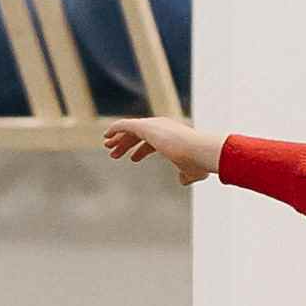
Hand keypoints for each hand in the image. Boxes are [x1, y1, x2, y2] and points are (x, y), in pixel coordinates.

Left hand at [100, 117, 220, 187]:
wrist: (198, 151)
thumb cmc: (198, 162)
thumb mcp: (193, 171)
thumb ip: (186, 175)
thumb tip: (183, 180)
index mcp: (173, 136)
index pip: (153, 141)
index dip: (141, 150)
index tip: (132, 158)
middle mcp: (162, 127)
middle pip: (139, 134)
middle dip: (126, 143)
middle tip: (114, 153)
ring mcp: (154, 125)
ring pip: (130, 130)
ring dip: (119, 139)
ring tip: (108, 148)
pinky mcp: (145, 126)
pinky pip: (125, 125)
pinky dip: (115, 128)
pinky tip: (107, 135)